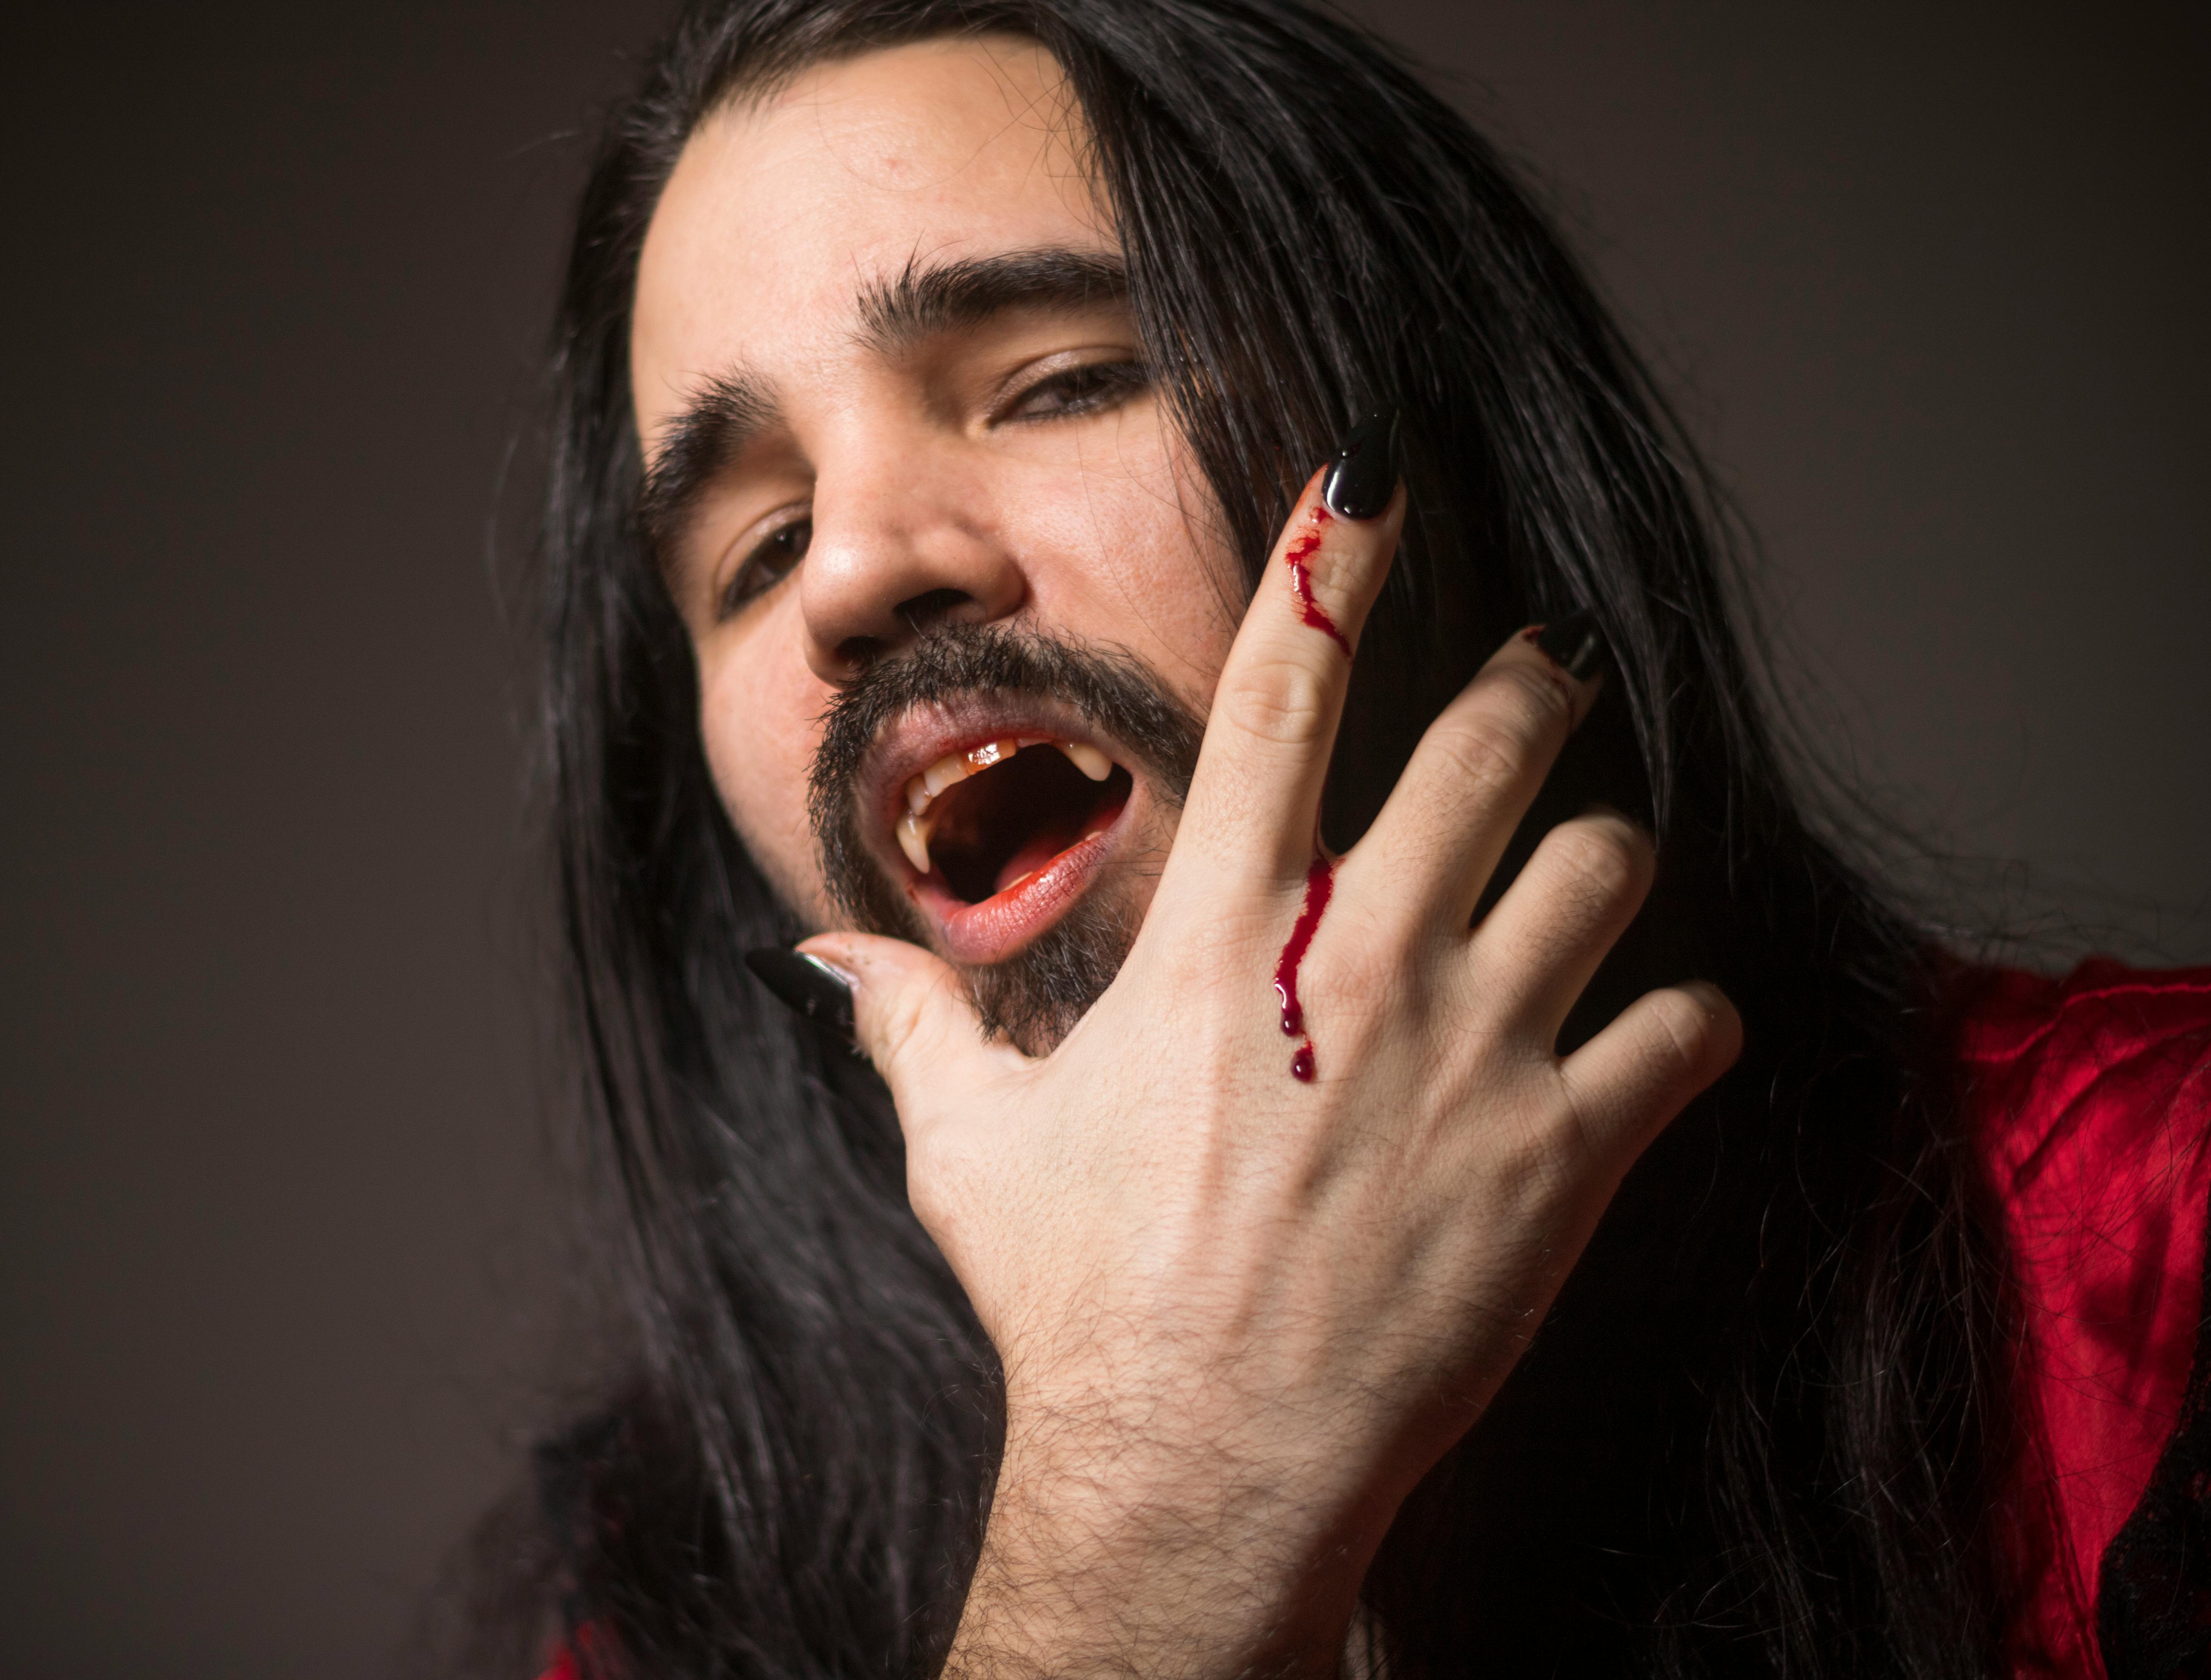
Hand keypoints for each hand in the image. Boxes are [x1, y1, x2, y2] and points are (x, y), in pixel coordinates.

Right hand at [801, 471, 1741, 1678]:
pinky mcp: (1564, 1160)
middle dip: (1531, 686)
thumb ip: (907, 1029)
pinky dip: (1680, 1024)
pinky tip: (1650, 1042)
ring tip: (1584, 879)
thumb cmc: (1077, 1308)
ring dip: (1603, 857)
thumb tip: (819, 961)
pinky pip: (1685, 1030)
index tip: (1371, 475)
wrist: (1195, 1472)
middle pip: (1495, 741)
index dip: (1330, 560)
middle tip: (1541, 682)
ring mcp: (1474, 1055)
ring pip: (1609, 863)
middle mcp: (1356, 965)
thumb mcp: (968, 1154)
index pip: (1282, 694)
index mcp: (1216, 940)